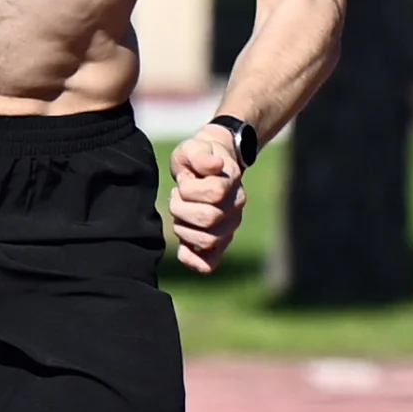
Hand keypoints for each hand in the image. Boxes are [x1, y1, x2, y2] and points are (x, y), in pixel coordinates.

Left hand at [167, 124, 249, 273]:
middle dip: (181, 208)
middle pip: (208, 219)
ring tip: (180, 213)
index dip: (190, 187)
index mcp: (232, 184)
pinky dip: (193, 260)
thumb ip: (200, 155)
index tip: (184, 179)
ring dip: (183, 228)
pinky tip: (182, 248)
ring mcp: (228, 229)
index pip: (213, 193)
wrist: (209, 168)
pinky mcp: (217, 244)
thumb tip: (213, 165)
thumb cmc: (198, 158)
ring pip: (207, 241)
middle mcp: (235, 209)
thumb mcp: (194, 148)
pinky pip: (209, 264)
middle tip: (177, 196)